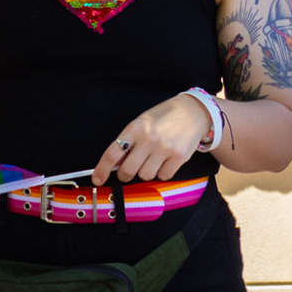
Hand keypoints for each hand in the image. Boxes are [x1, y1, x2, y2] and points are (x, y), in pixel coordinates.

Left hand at [92, 93, 210, 184]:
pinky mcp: (179, 157)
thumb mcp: (142, 123)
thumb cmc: (163, 118)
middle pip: (128, 170)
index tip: (97, 179)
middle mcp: (148, 138)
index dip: (102, 169)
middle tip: (128, 171)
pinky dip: (162, 172)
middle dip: (125, 175)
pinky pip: (163, 176)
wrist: (193, 112)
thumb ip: (128, 141)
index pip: (113, 153)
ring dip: (146, 172)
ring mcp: (164, 148)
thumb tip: (114, 163)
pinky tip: (165, 160)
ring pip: (145, 175)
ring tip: (152, 159)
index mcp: (135, 128)